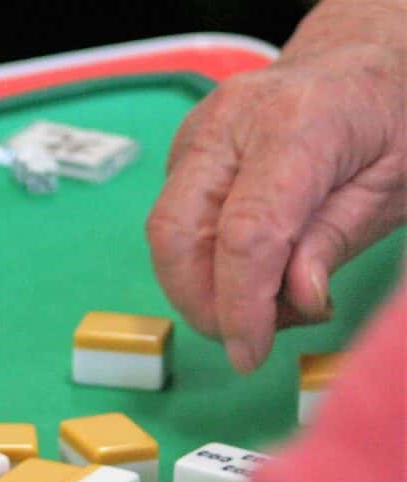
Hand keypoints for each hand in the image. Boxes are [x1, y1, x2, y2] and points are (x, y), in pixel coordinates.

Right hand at [145, 0, 405, 372]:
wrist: (363, 60)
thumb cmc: (390, 119)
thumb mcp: (395, 184)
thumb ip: (338, 239)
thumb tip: (296, 300)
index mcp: (296, 124)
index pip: (246, 233)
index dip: (241, 305)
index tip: (250, 353)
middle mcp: (230, 123)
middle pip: (178, 234)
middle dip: (202, 303)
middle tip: (248, 337)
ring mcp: (198, 134)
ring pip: (165, 234)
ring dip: (200, 288)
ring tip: (263, 299)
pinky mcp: (184, 151)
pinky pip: (174, 222)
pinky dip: (202, 262)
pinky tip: (250, 267)